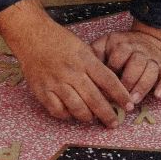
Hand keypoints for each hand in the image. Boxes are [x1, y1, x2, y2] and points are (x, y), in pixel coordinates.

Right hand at [0, 0, 133, 126]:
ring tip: (93, 119)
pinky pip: (57, 110)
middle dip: (107, 114)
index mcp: (84, 60)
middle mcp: (72, 72)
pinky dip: (66, 116)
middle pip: (94, 99)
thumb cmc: (59, 41)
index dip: (120, 95)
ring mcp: (56, 83)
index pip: (108, 81)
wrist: (31, 36)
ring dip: (88, 117)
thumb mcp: (82, 47)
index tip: (129, 105)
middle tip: (114, 123)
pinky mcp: (42, 91)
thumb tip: (109, 87)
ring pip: (77, 108)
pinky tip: (71, 114)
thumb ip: (95, 66)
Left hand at [92, 22, 160, 104]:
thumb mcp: (106, 43)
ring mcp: (154, 59)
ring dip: (143, 86)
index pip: (119, 55)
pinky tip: (157, 96)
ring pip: (151, 70)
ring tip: (134, 100)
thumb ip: (95, 52)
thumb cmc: (123, 46)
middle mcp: (140, 50)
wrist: (152, 38)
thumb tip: (81, 68)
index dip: (113, 69)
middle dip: (128, 81)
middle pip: (136, 63)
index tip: (105, 85)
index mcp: (124, 44)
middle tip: (120, 97)